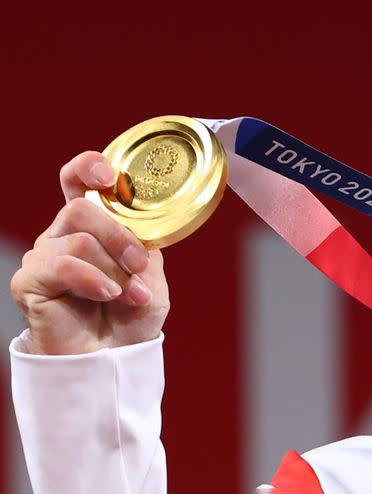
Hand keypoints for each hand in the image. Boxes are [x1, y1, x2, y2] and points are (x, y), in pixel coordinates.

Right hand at [10, 151, 169, 354]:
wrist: (114, 358)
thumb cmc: (130, 317)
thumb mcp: (151, 276)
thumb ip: (145, 245)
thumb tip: (139, 227)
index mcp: (92, 227)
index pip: (77, 181)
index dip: (88, 167)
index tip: (109, 176)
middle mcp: (62, 236)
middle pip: (82, 209)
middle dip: (120, 238)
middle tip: (139, 266)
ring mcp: (43, 257)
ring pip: (79, 240)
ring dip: (114, 268)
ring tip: (130, 295)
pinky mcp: (30, 282)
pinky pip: (63, 265)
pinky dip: (93, 280)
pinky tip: (107, 295)